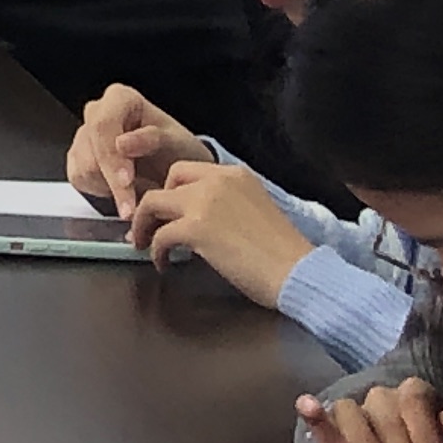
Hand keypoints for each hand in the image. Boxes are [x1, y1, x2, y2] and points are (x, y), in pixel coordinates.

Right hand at [68, 83, 205, 215]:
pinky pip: (80, 178)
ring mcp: (84, 134)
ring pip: (83, 165)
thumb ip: (152, 139)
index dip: (112, 156)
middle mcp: (97, 112)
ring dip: (110, 188)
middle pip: (91, 146)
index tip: (127, 181)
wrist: (174, 168)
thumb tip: (121, 143)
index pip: (103, 125)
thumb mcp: (177, 143)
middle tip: (130, 208)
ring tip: (136, 198)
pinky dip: (102, 191)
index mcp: (120, 98)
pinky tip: (122, 191)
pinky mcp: (77, 157)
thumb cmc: (178, 151)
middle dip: (111, 179)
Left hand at [130, 159, 316, 303]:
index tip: (167, 209)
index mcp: (235, 175)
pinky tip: (164, 263)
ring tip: (143, 243)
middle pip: (168, 181)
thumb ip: (228, 204)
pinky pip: (160, 235)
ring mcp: (204, 202)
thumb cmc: (284, 253)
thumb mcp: (256, 211)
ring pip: (153, 203)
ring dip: (144, 224)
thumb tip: (201, 218)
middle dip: (154, 202)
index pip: (188, 170)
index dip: (172, 189)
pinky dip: (156, 250)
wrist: (298, 273)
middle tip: (150, 224)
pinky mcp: (196, 228)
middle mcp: (217, 181)